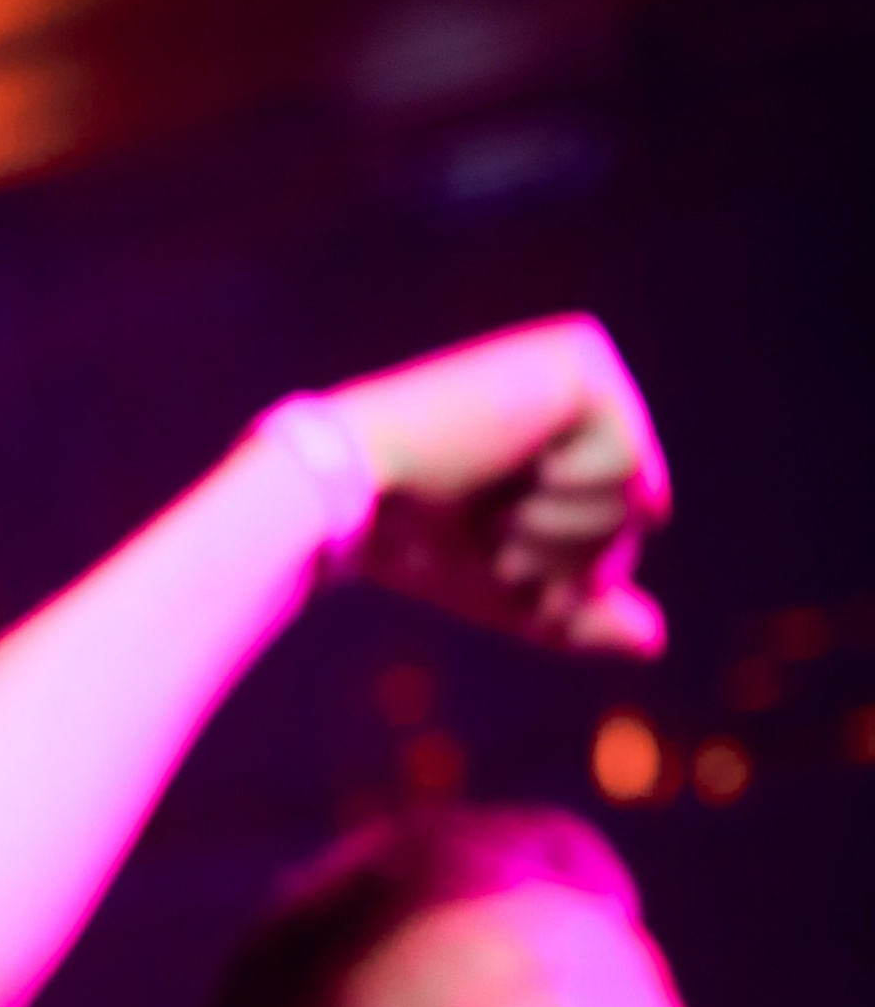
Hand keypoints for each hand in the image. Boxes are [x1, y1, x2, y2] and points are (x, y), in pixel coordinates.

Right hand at [327, 316, 668, 654]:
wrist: (354, 499)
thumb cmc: (419, 544)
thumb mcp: (512, 592)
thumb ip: (582, 617)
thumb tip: (653, 643)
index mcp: (574, 427)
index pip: (626, 525)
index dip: (571, 572)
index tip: (497, 556)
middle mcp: (588, 383)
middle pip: (640, 512)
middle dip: (567, 553)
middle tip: (492, 530)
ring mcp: (587, 364)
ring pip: (638, 494)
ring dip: (559, 528)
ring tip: (493, 504)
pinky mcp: (581, 362)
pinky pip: (627, 461)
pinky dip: (563, 493)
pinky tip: (506, 470)